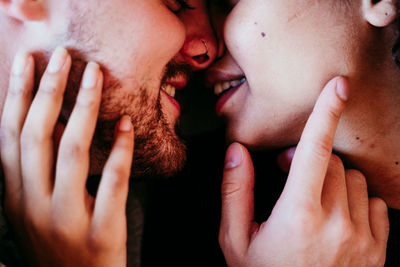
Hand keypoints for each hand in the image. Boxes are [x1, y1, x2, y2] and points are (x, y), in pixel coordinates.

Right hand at [0, 48, 133, 265]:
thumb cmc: (57, 246)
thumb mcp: (33, 210)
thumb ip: (35, 172)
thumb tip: (50, 123)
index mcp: (14, 196)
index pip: (9, 135)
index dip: (16, 94)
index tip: (29, 62)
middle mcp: (32, 205)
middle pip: (36, 134)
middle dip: (49, 90)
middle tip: (65, 57)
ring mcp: (64, 219)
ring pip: (71, 150)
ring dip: (84, 107)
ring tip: (95, 75)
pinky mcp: (99, 232)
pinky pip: (112, 182)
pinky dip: (120, 150)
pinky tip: (127, 124)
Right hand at [219, 77, 388, 266]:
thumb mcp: (236, 239)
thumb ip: (235, 191)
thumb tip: (237, 152)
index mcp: (298, 215)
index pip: (314, 150)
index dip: (325, 112)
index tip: (338, 85)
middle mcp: (337, 222)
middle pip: (333, 162)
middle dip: (313, 161)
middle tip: (294, 179)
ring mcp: (362, 238)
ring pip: (356, 181)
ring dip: (335, 182)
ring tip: (315, 203)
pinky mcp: (378, 250)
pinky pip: (376, 205)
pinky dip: (358, 202)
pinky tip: (337, 219)